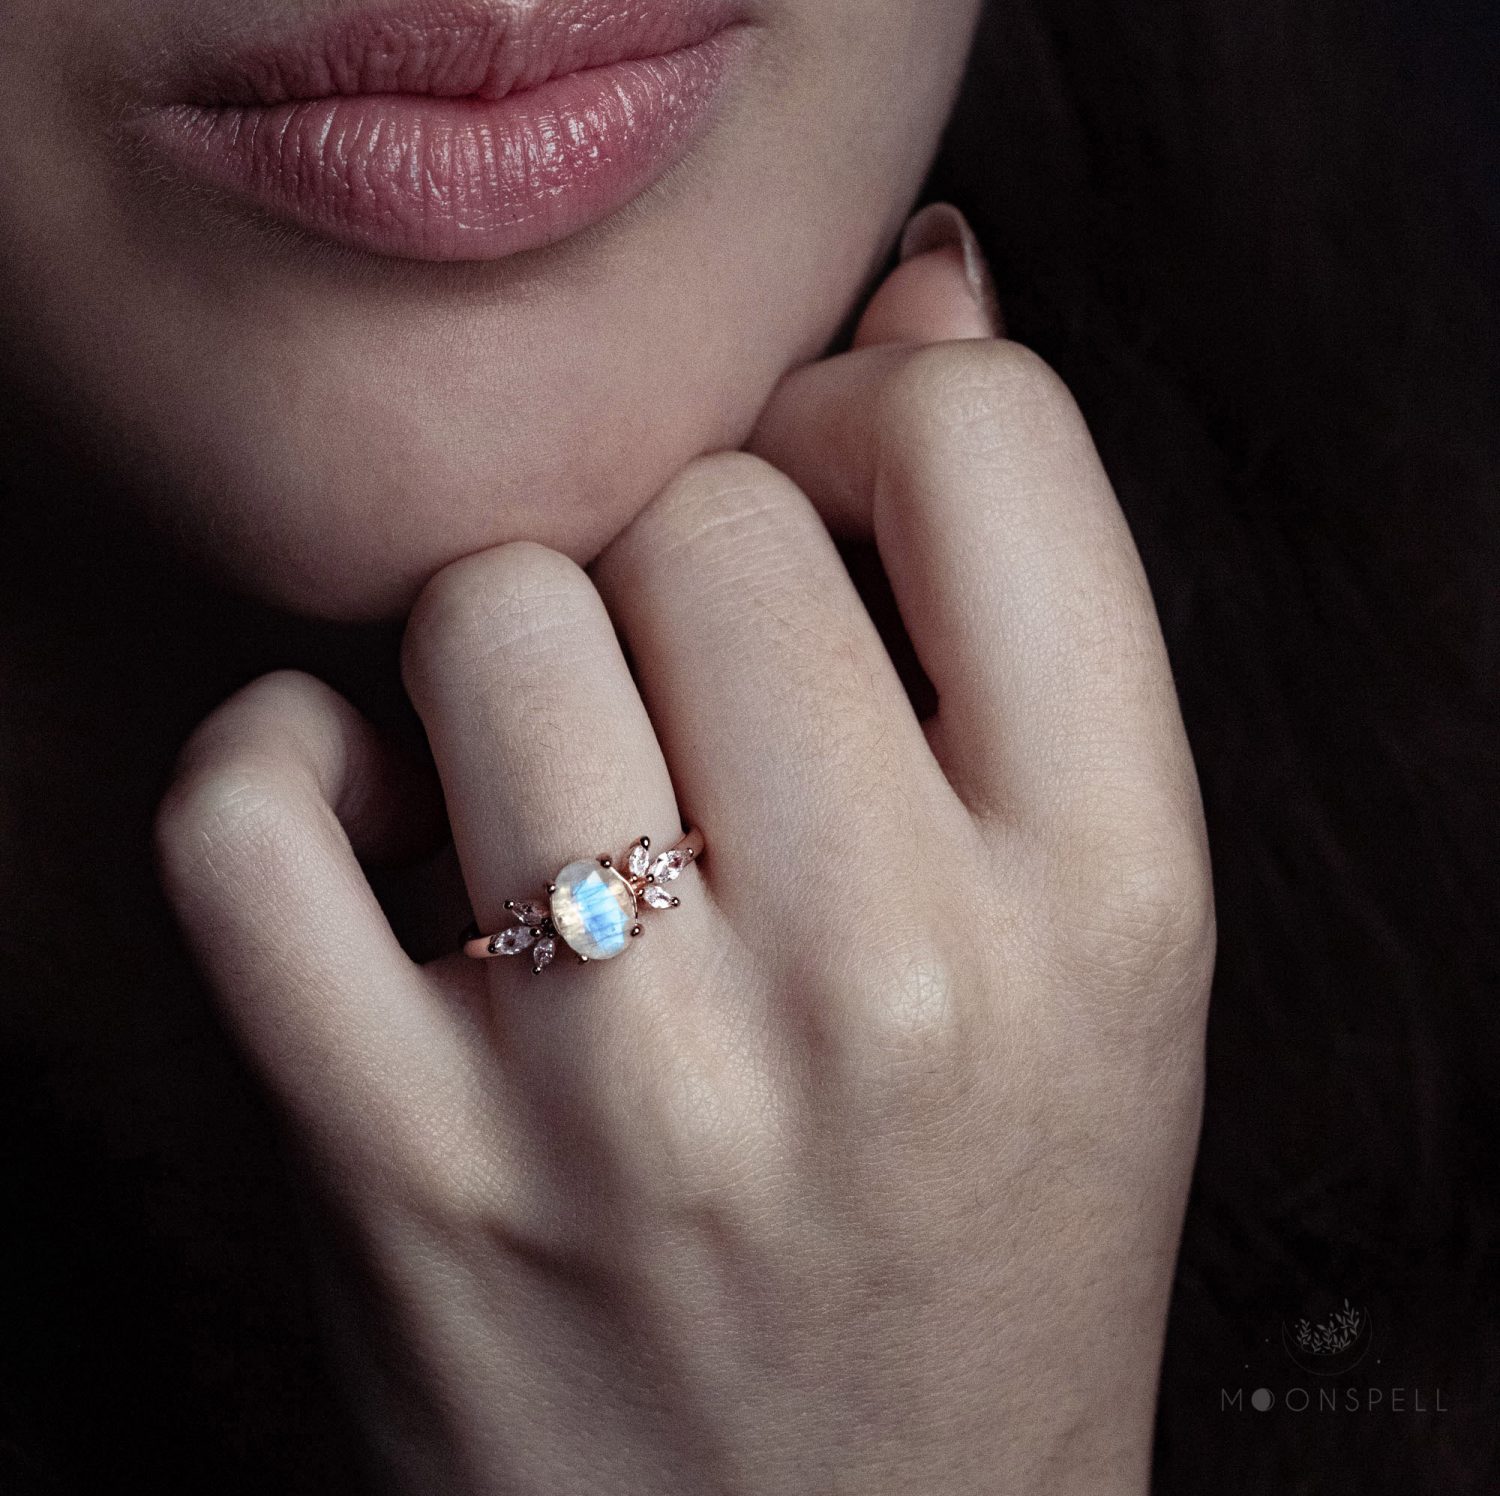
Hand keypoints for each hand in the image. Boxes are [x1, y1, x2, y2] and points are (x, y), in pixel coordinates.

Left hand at [157, 213, 1212, 1494]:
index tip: (838, 511)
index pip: (984, 440)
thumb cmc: (993, 1232)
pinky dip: (290, 768)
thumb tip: (928, 296)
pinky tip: (382, 830)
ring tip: (565, 784)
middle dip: (691, 562)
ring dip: (508, 655)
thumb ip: (1034, 603)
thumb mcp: (1106, 933)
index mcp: (1105, 896)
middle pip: (704, 513)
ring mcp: (624, 1086)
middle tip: (706, 696)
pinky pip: (252, 804)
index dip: (882, 419)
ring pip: (486, 612)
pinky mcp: (399, 1169)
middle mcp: (884, 981)